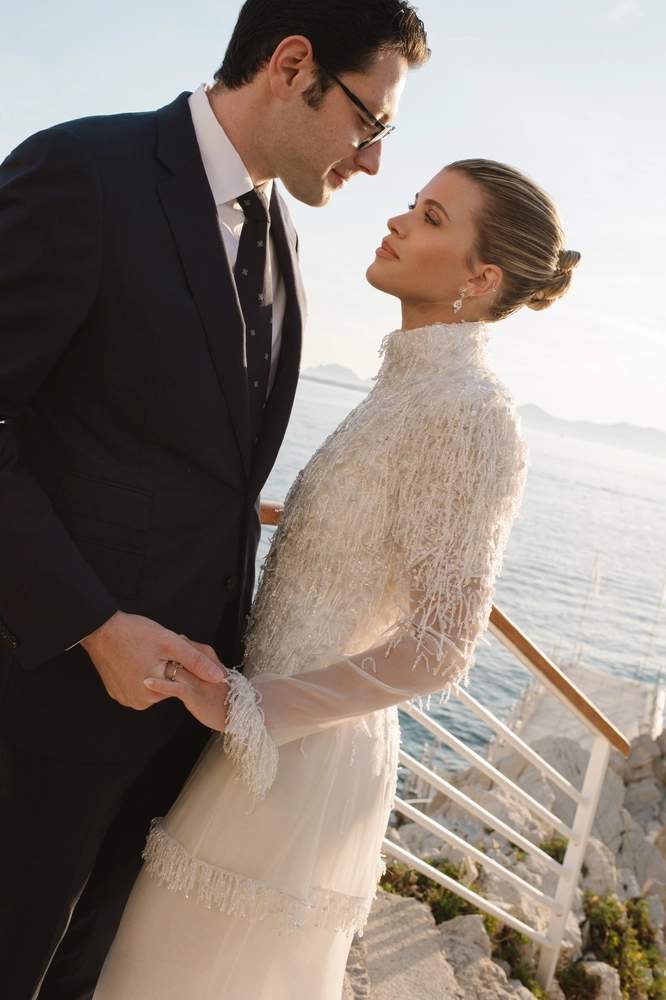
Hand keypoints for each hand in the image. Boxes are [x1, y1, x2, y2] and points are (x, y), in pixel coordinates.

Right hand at [81, 611, 225, 709]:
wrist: (101, 630)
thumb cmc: (135, 633)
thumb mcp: (171, 643)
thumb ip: (196, 661)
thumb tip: (218, 677)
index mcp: (154, 693)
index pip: (180, 682)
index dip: (182, 665)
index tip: (173, 652)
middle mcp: (139, 702)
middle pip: (166, 684)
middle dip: (167, 668)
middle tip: (156, 649)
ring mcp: (126, 698)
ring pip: (153, 685)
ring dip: (154, 670)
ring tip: (146, 652)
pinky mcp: (117, 693)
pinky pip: (137, 685)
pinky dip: (140, 673)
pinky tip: (136, 658)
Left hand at [144, 638, 229, 730]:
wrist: (237, 709)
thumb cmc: (220, 689)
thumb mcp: (206, 668)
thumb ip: (191, 658)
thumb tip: (174, 651)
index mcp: (206, 654)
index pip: (182, 643)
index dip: (164, 646)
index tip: (150, 650)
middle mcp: (202, 664)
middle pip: (176, 655)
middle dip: (157, 655)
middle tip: (139, 657)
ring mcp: (199, 680)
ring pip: (174, 669)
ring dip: (155, 668)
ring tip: (136, 666)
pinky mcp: (195, 696)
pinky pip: (175, 688)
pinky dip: (160, 685)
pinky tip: (146, 683)